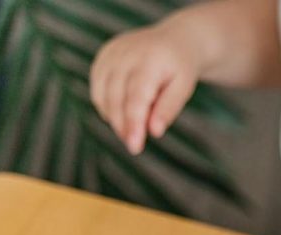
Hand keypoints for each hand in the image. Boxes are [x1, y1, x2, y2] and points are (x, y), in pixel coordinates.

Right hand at [90, 18, 200, 154]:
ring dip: (114, 119)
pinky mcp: (103, 57)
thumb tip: (154, 132)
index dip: (133, 123)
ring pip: (102, 95)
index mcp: (150, 60)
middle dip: (123, 126)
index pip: (136, 96)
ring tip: (131, 130)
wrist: (173, 41)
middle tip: (134, 146)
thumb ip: (168, 109)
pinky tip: (121, 115)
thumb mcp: (184, 88)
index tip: (134, 147)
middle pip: (116, 98)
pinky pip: (97, 89)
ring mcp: (111, 53)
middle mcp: (126, 53)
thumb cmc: (179, 70)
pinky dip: (106, 107)